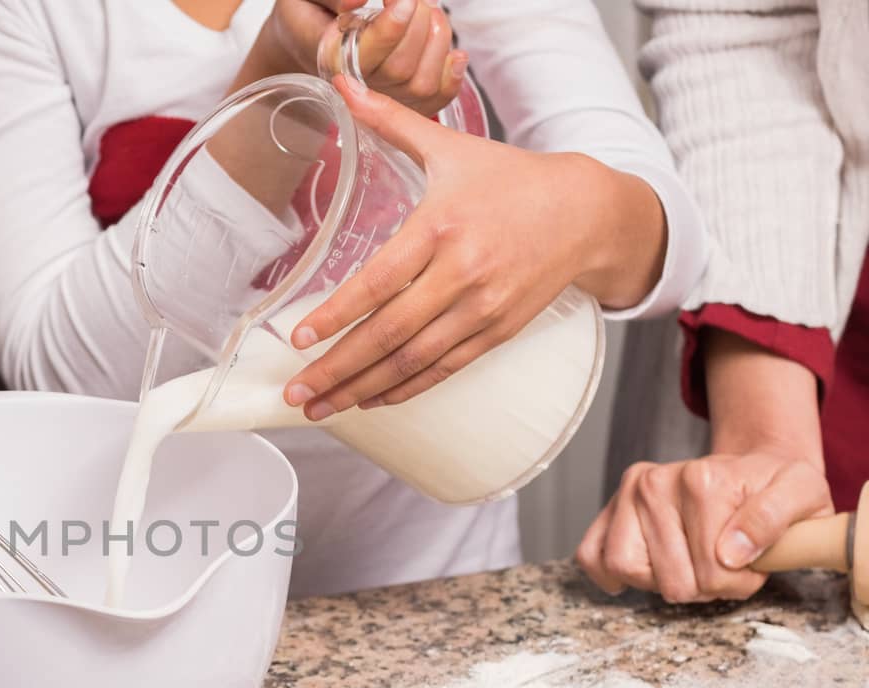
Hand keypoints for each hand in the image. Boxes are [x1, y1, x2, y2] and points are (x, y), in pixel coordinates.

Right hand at [252, 0, 463, 116]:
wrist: (307, 34)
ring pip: (422, 83)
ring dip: (437, 40)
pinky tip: (452, 53)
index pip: (367, 56)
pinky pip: (436, 99)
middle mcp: (357, 87)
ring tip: (428, 13)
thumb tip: (357, 1)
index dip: (392, 28)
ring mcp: (382, 98)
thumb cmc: (311, 12)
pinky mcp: (404, 100)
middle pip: (400, 69)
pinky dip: (451, 75)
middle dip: (418, 24)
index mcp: (331, 60)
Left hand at [281, 78, 665, 417]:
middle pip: (389, 333)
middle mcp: (462, 273)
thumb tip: (343, 83)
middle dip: (337, 368)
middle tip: (297, 391)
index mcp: (442, 227)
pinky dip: (405, 389)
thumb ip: (392, 120)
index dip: (338, 315)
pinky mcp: (498, 332)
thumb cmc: (510, 179)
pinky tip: (371, 399)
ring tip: (321, 407)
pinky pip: (444, 368)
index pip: (380, 281)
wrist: (587, 211)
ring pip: (414, 360)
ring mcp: (482, 308)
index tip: (300, 338)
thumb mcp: (450, 146)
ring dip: (363, 388)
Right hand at [576, 453, 832, 602]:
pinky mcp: (610, 510)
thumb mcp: (802, 493)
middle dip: (704, 588)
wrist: (752, 467)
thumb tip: (730, 553)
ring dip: (661, 583)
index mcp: (701, 479)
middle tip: (723, 568)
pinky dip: (611, 575)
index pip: (713, 570)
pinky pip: (591, 555)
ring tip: (688, 568)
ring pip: (626, 569)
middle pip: (671, 579)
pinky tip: (643, 573)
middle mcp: (654, 482)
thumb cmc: (774, 487)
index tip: (752, 566)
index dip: (739, 583)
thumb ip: (773, 519)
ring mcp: (627, 495)